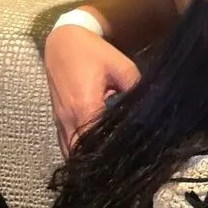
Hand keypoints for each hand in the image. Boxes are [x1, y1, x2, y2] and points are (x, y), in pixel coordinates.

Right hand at [44, 26, 140, 156]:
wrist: (62, 41)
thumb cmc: (92, 52)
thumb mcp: (122, 66)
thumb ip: (136, 89)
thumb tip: (150, 108)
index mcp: (84, 106)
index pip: (96, 143)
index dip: (111, 154)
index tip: (127, 159)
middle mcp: (68, 118)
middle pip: (80, 154)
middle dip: (98, 163)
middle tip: (120, 166)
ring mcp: (60, 120)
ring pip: (70, 152)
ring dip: (86, 159)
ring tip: (108, 163)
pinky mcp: (57, 119)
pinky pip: (66, 143)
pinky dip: (77, 152)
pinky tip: (94, 153)